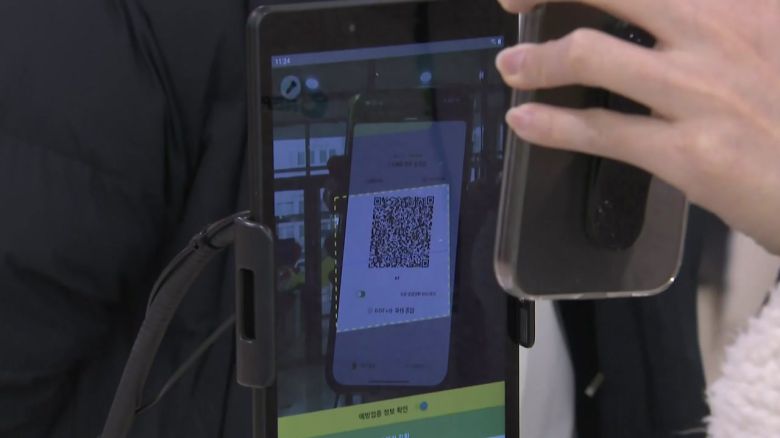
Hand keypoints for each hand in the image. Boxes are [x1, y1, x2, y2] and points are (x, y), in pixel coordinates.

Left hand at [496, 0, 779, 254]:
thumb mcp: (768, 39)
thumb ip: (719, 17)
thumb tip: (662, 14)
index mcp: (743, 1)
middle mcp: (721, 30)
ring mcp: (702, 90)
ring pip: (591, 55)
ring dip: (537, 61)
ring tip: (513, 67)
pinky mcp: (689, 151)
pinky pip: (600, 130)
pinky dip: (551, 125)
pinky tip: (525, 123)